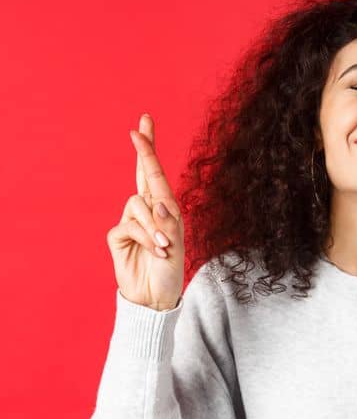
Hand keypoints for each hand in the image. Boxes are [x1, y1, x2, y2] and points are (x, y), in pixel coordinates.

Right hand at [108, 114, 185, 310]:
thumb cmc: (169, 270)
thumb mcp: (176, 245)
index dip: (148, 150)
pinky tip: (154, 250)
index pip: (155, 175)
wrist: (155, 295)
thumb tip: (157, 203)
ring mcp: (131, 221)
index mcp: (166, 208)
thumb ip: (168, 223)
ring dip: (153, 225)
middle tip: (141, 123)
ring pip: (138, 205)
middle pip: (142, 173)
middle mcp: (148, 210)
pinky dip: (144, 236)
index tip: (142, 126)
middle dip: (144, 148)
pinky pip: (129, 225)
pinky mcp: (117, 235)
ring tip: (163, 245)